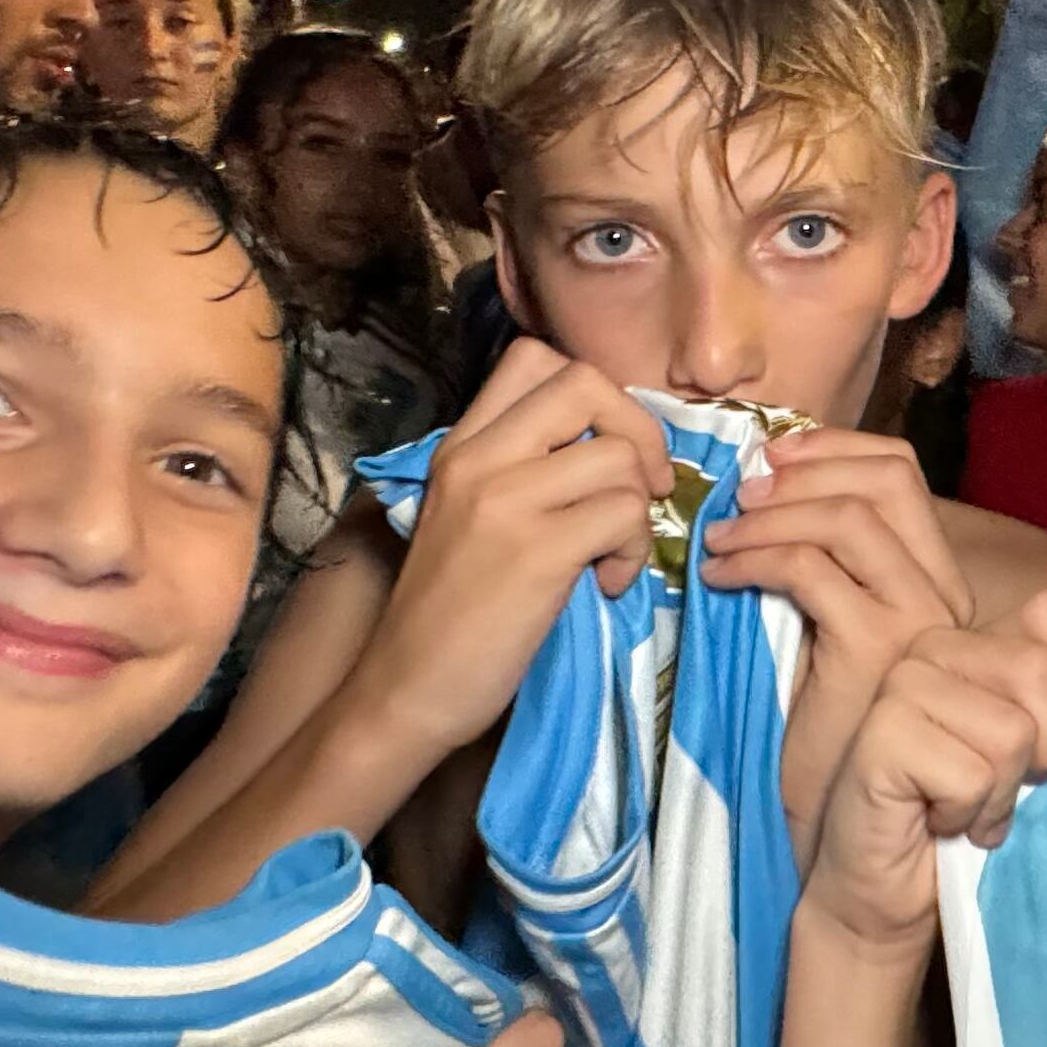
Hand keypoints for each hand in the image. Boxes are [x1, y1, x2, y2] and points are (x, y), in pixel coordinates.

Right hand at [350, 339, 671, 761]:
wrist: (405, 688)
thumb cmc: (444, 612)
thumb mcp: (465, 514)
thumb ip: (518, 469)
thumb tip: (604, 448)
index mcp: (460, 445)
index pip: (533, 358)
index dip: (594, 393)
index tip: (605, 446)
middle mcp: (480, 459)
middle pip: (585, 383)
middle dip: (638, 430)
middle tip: (640, 487)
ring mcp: (507, 503)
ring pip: (618, 457)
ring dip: (637, 510)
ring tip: (613, 555)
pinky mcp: (538, 553)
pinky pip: (624, 516)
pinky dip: (633, 553)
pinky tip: (607, 584)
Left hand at [701, 429, 978, 868]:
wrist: (846, 827)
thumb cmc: (829, 736)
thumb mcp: (830, 635)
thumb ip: (824, 571)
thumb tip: (763, 492)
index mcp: (937, 583)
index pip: (902, 474)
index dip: (832, 450)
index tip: (770, 460)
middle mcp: (942, 595)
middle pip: (887, 480)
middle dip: (803, 470)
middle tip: (742, 494)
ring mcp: (918, 621)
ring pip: (848, 518)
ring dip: (771, 516)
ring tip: (722, 541)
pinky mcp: (875, 650)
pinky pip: (812, 571)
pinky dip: (757, 559)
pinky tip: (721, 579)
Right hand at [802, 595, 1046, 960]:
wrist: (891, 892)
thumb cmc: (972, 817)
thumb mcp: (1037, 750)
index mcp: (973, 641)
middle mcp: (932, 649)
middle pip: (1037, 671)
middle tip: (1013, 785)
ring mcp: (901, 688)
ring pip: (1011, 731)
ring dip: (1004, 794)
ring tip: (973, 808)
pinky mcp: (881, 737)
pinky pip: (973, 776)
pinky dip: (972, 816)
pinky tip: (942, 824)